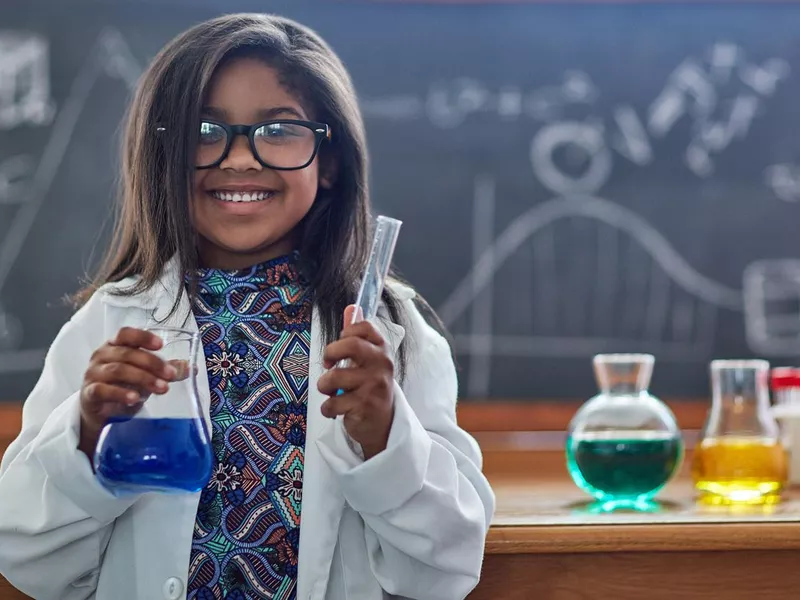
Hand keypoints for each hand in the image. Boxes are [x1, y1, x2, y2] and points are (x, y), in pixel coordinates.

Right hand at [78, 327, 177, 457]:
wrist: (100, 412)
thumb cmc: (123, 386)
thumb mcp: (147, 375)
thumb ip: (166, 369)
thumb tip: (191, 367)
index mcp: (115, 346)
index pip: (126, 334)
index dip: (143, 337)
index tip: (161, 345)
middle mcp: (102, 356)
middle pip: (127, 354)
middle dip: (152, 363)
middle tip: (171, 375)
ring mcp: (93, 374)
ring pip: (118, 370)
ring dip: (143, 378)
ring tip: (162, 389)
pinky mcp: (89, 393)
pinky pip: (103, 390)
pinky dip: (120, 393)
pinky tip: (135, 398)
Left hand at [318, 306, 394, 458]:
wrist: (383, 425)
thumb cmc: (370, 388)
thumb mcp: (367, 360)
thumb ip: (357, 335)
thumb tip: (351, 307)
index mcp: (381, 350)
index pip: (364, 327)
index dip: (345, 333)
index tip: (340, 345)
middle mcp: (381, 365)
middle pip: (350, 345)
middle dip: (330, 354)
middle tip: (329, 365)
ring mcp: (374, 386)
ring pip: (334, 377)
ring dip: (324, 386)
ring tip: (332, 392)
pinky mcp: (365, 406)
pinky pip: (332, 403)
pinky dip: (328, 409)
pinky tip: (336, 410)